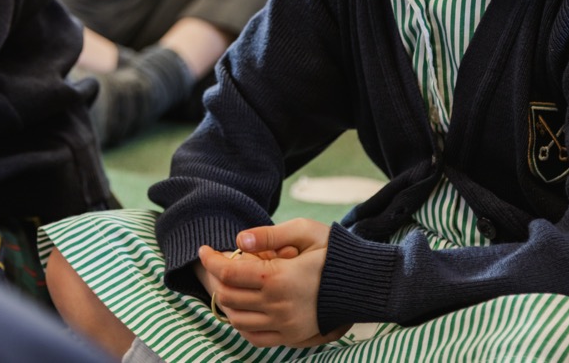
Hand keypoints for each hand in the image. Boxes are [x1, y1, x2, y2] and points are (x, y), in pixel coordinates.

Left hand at [197, 219, 350, 347]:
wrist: (364, 282)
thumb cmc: (334, 252)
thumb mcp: (304, 231)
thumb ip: (269, 234)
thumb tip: (238, 241)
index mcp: (279, 277)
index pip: (229, 273)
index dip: (211, 260)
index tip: (204, 250)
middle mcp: (278, 305)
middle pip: (228, 296)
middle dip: (216, 279)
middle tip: (218, 264)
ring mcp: (284, 325)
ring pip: (237, 319)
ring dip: (227, 301)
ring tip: (230, 283)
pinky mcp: (291, 336)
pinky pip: (254, 337)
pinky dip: (241, 324)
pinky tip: (243, 307)